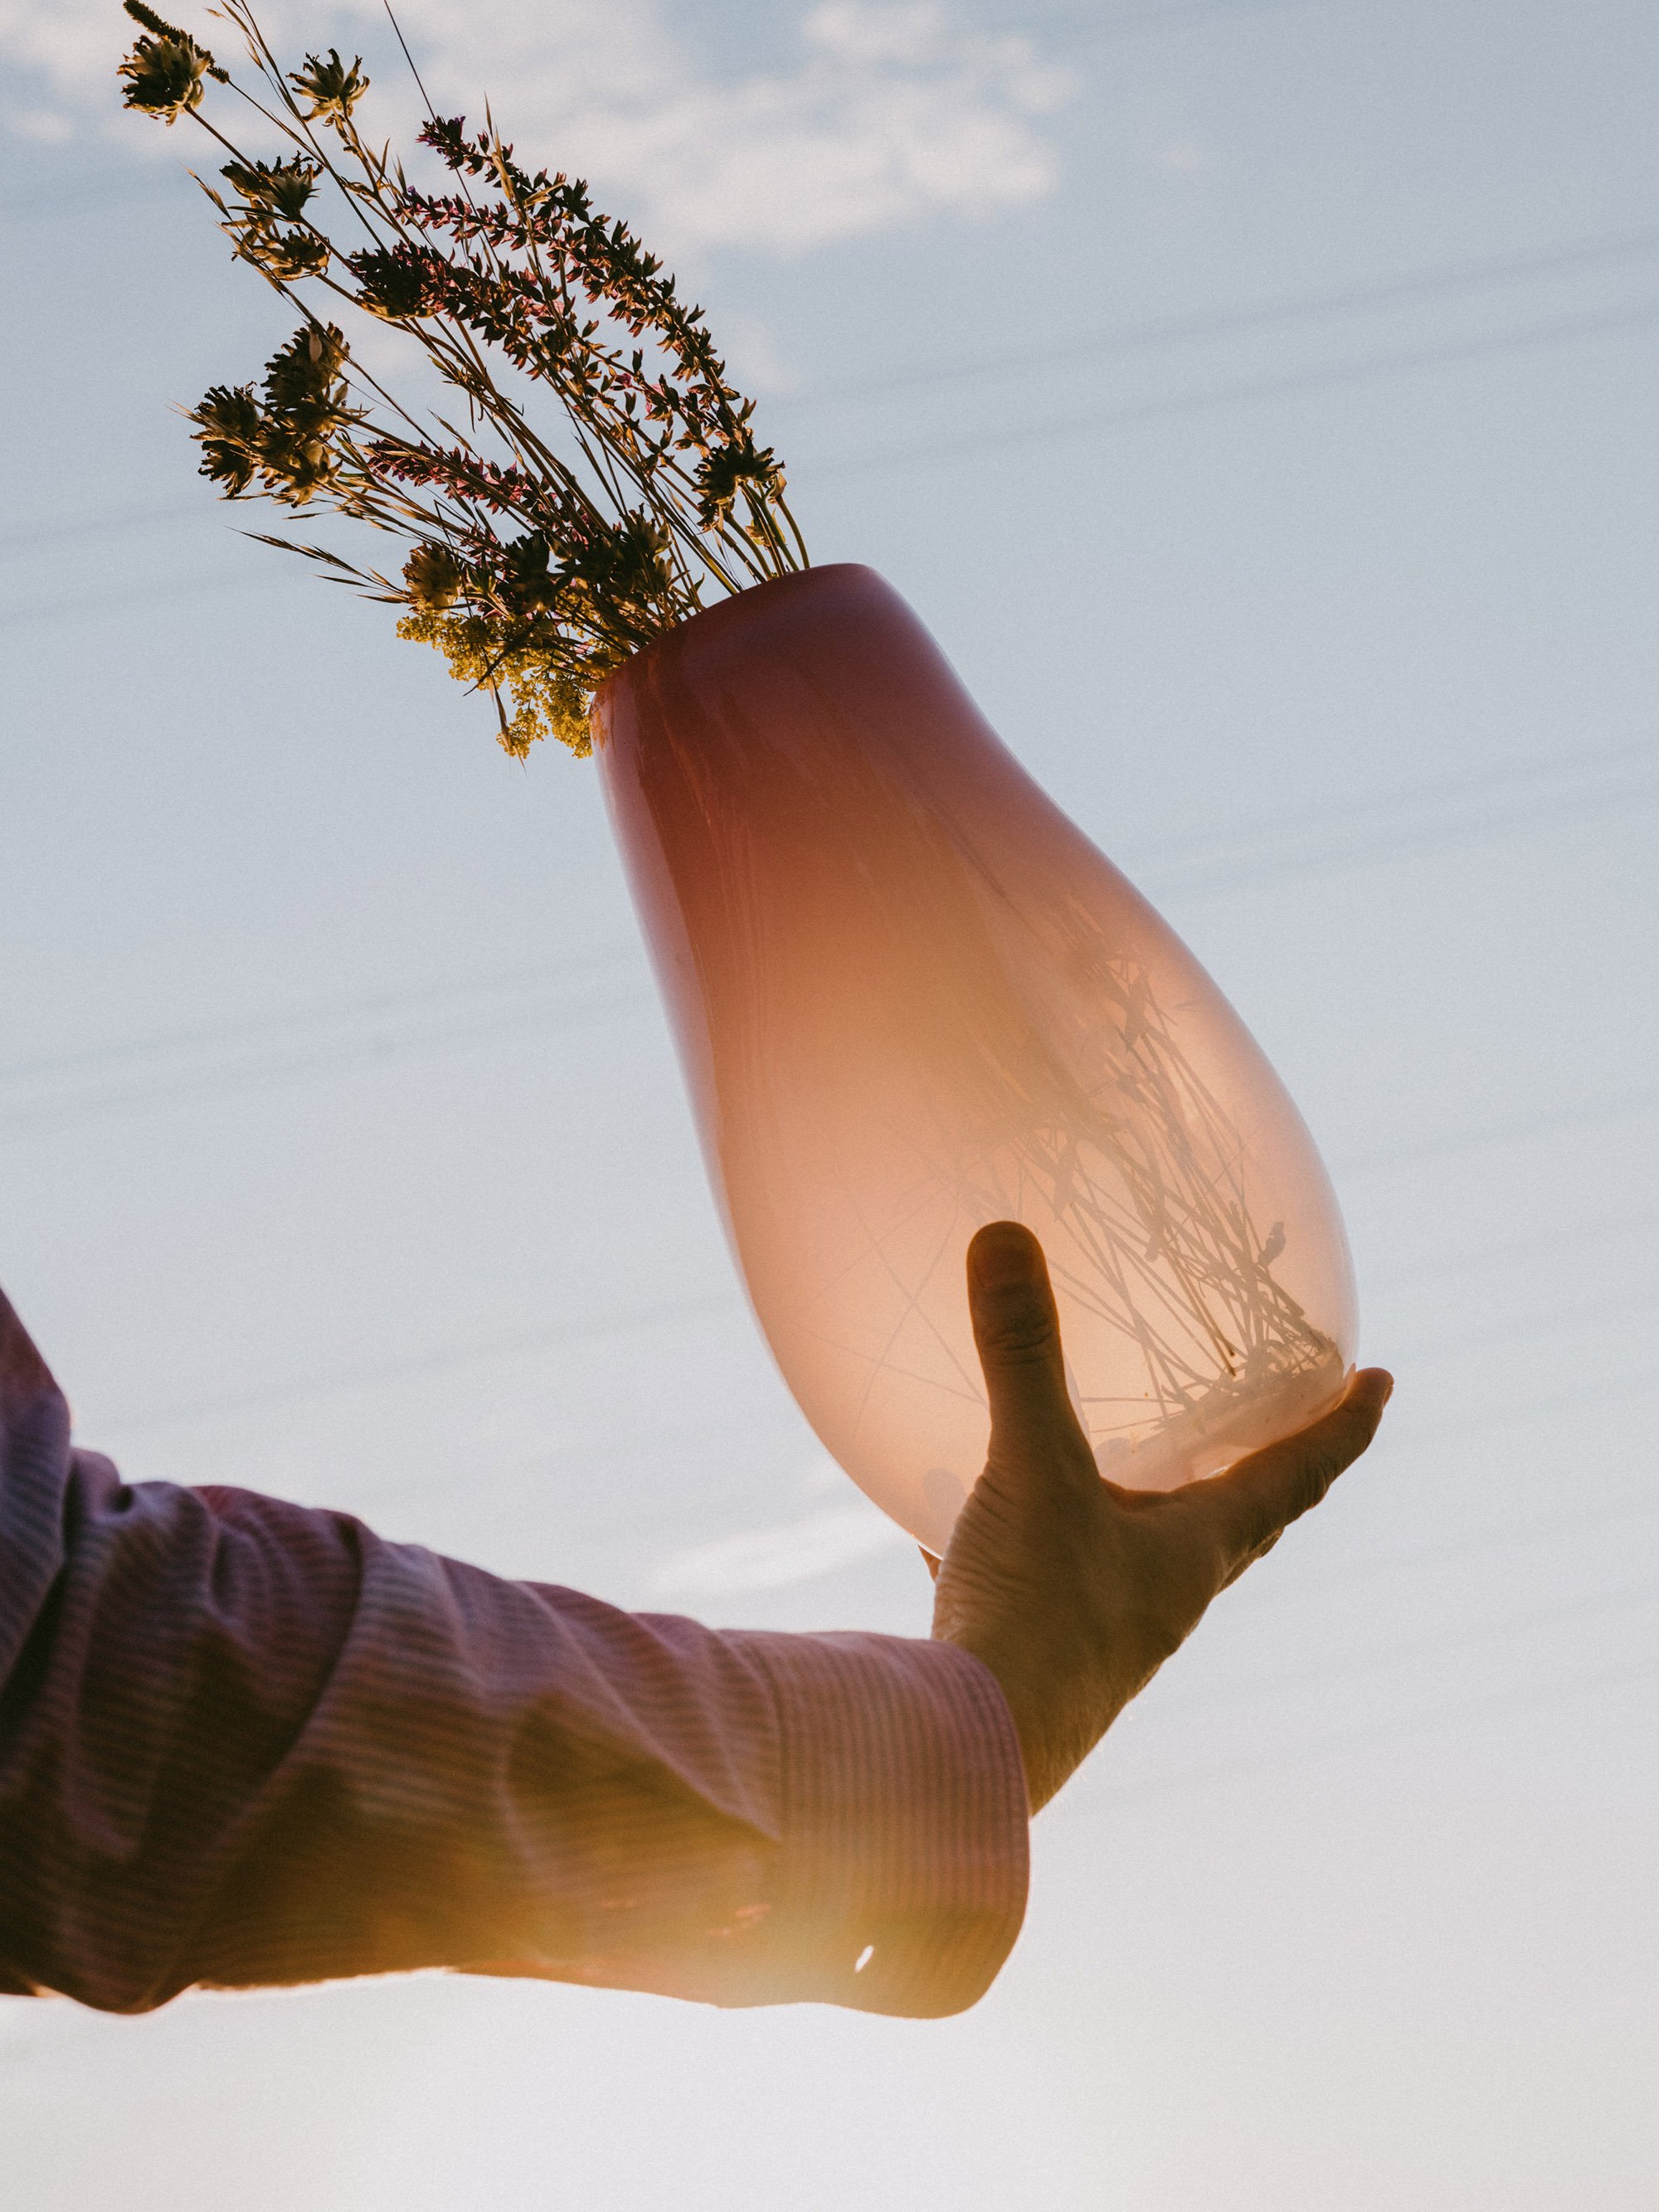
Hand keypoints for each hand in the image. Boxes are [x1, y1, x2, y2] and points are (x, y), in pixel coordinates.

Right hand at [930, 1222, 1391, 1811]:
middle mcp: (1165, 1599)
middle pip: (1238, 1527)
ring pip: (1143, 1559)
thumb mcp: (1032, 1468)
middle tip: (1282, 1430)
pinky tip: (959, 1530)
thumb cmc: (1034, 1614)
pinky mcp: (1041, 1659)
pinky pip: (1044, 1583)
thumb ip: (1022, 1354)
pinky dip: (1022, 1545)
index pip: (1295, 1478)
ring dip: (1148, 1513)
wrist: (968, 1753)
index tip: (1385, 1385)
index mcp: (1194, 1553)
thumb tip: (1005, 1237)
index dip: (1344, 1428)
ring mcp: (1105, 1637)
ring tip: (1125, 1470)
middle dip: (1264, 1474)